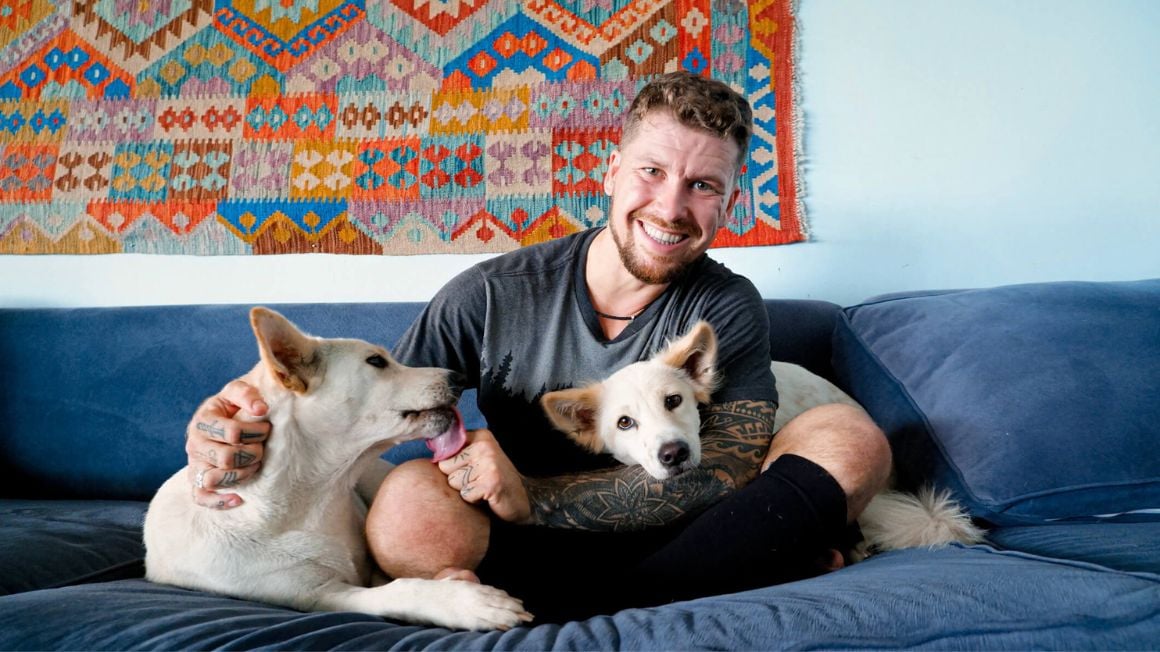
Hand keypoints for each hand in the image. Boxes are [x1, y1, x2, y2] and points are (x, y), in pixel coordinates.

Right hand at [185, 378, 270, 508]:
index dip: (256, 432)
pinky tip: (239, 498)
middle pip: (226, 458)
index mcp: (203, 420)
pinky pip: (201, 498)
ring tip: (253, 466)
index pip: (233, 432)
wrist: (217, 421)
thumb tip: (261, 409)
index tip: (266, 428)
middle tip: (261, 448)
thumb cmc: (231, 407)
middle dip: (252, 454)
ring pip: (214, 480)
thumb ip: (247, 394)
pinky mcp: (196, 482)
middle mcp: (194, 444)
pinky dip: (220, 501)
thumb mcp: (236, 392)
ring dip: (241, 475)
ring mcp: (194, 464)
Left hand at [438, 429, 530, 523]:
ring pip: (453, 482)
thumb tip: (430, 452)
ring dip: (465, 490)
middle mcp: (485, 446)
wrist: (521, 499)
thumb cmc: (494, 479)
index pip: (445, 449)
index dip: (452, 465)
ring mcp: (489, 464)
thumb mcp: (479, 457)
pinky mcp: (490, 482)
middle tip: (476, 480)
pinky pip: (465, 494)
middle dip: (456, 478)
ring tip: (481, 488)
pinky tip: (486, 496)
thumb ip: (459, 451)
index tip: (467, 469)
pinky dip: (473, 500)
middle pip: (445, 466)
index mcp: (481, 436)